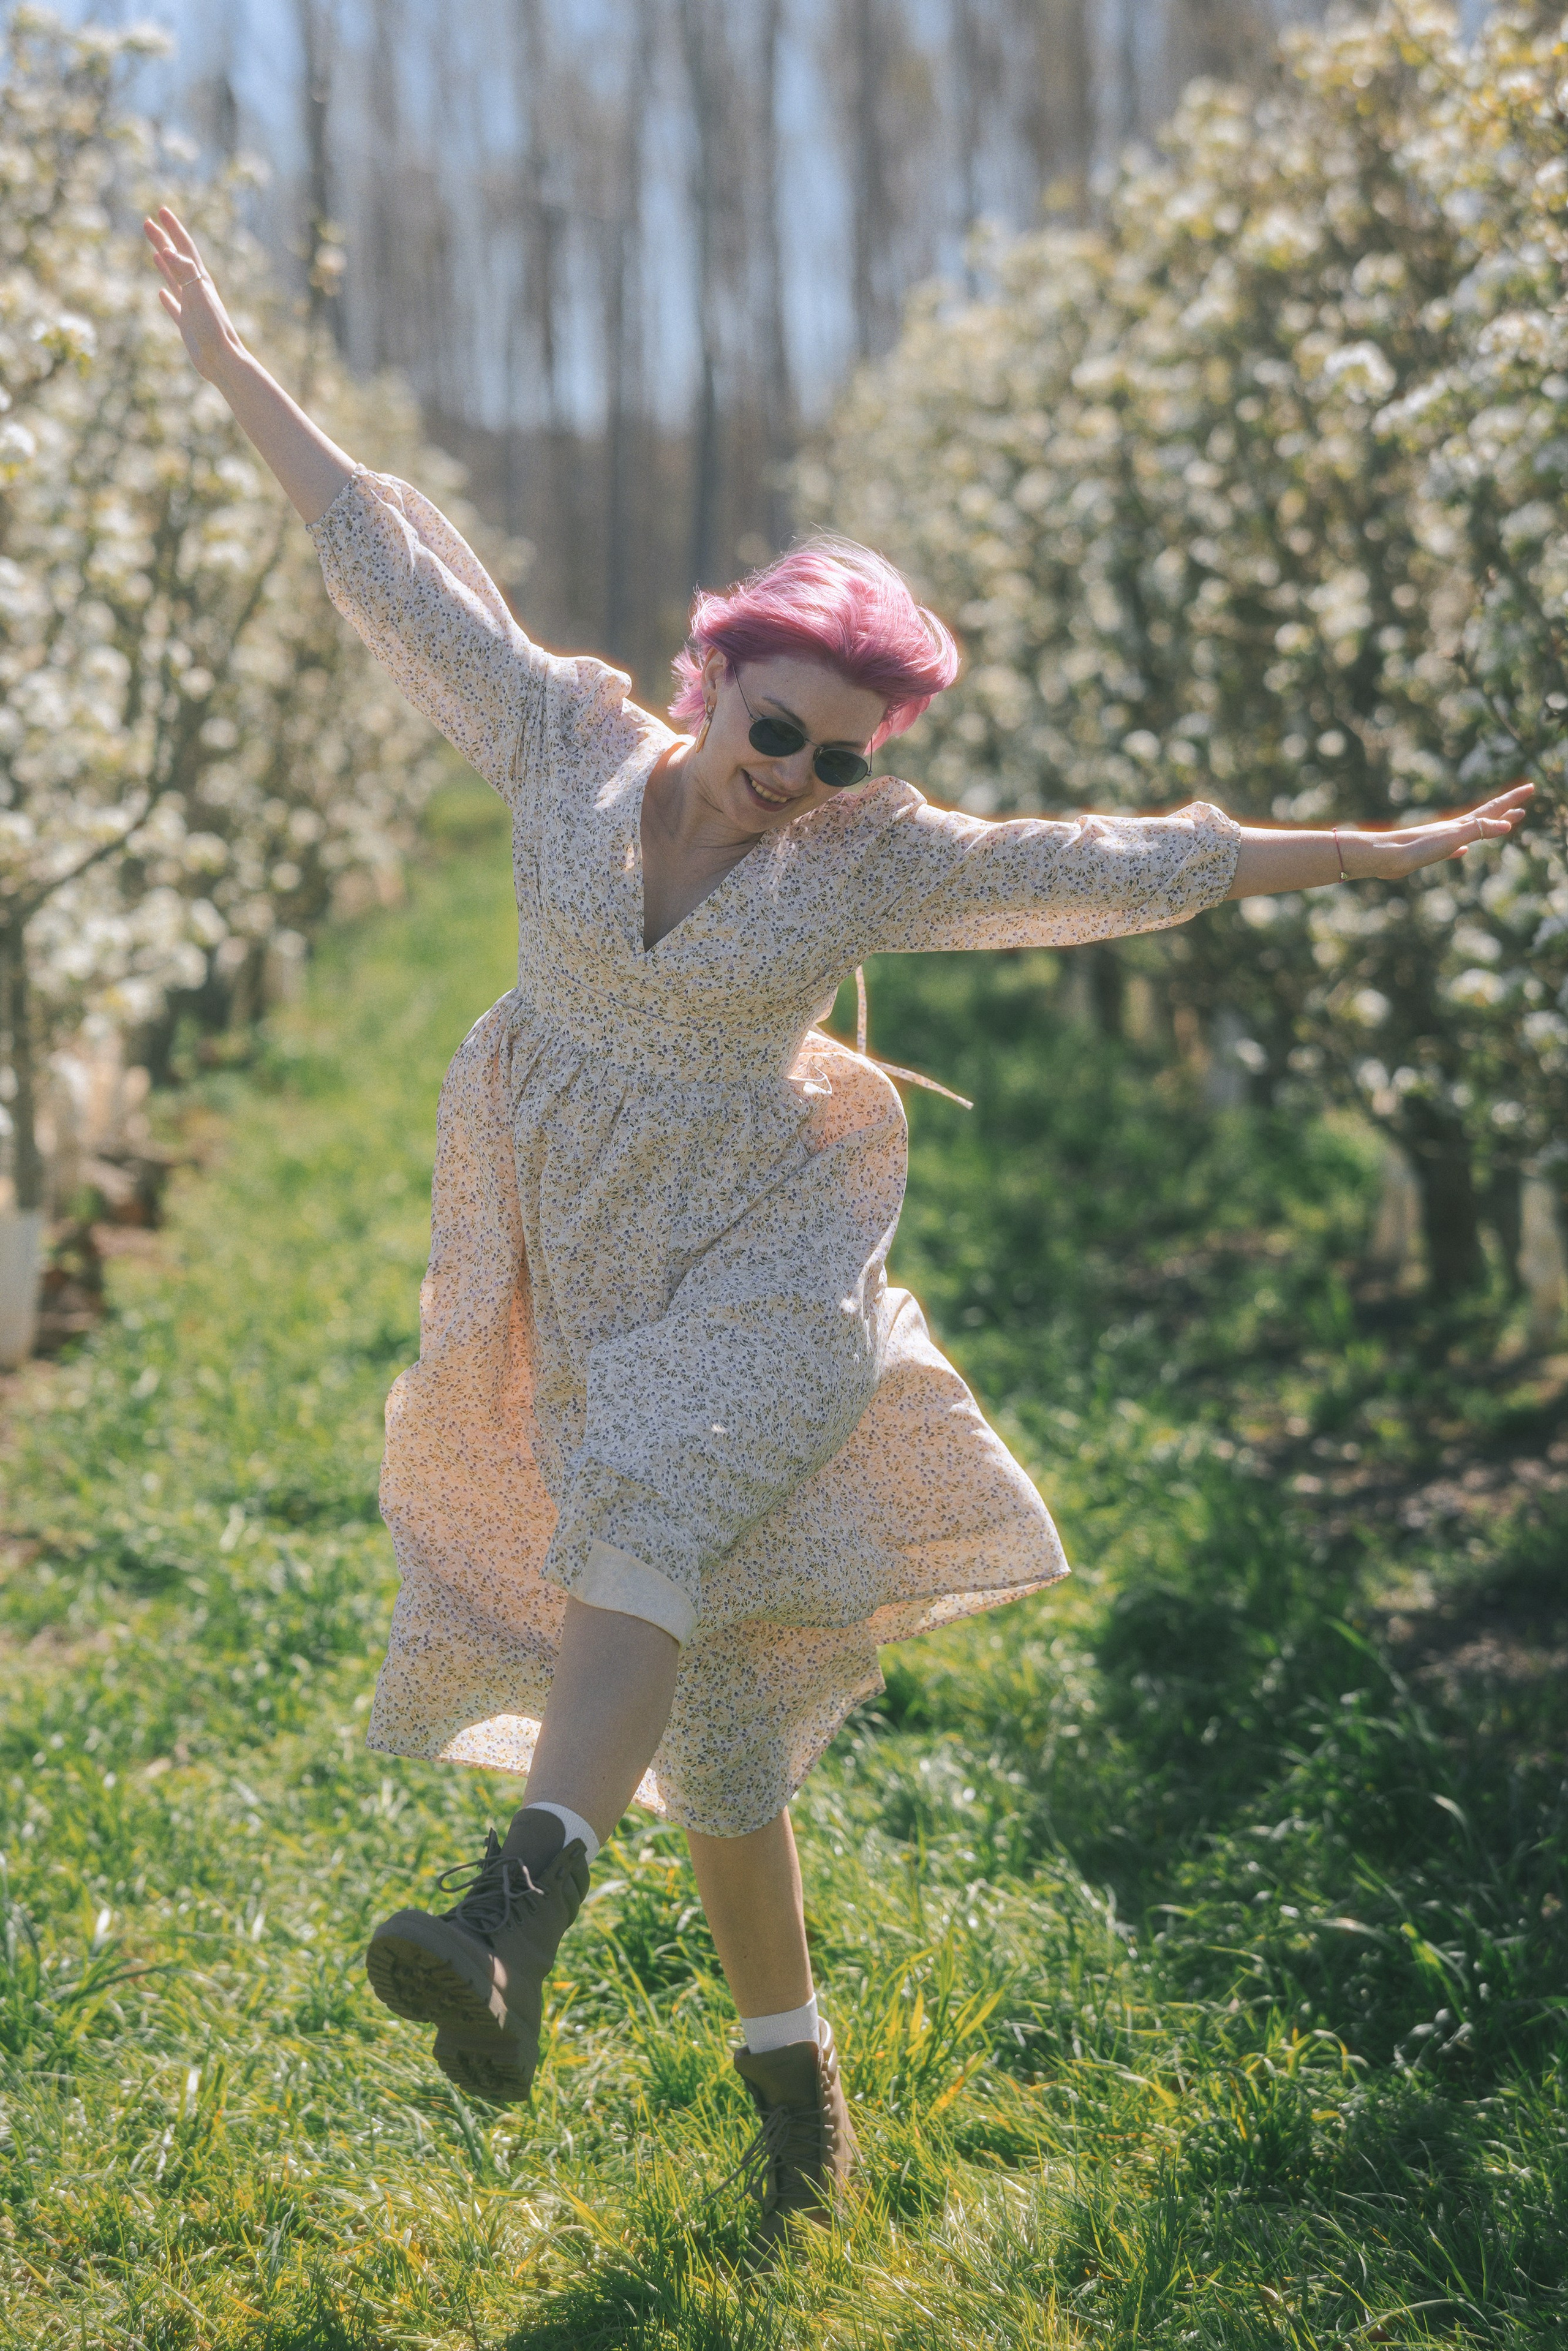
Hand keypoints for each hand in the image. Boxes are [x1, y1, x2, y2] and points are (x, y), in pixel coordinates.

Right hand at [144, 206, 242, 383]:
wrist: (222, 361)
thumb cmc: (213, 330)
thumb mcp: (198, 296)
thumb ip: (185, 272)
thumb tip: (167, 250)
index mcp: (200, 280)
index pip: (184, 248)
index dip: (172, 228)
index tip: (160, 210)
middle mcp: (197, 291)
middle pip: (176, 258)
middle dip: (163, 239)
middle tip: (147, 221)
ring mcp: (192, 308)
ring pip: (175, 280)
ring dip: (163, 263)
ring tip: (155, 251)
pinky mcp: (188, 326)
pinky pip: (175, 307)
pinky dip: (167, 298)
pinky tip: (161, 294)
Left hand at [1345, 782, 1534, 879]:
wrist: (1386, 857)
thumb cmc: (1418, 848)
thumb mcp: (1453, 838)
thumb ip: (1479, 831)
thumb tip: (1507, 824)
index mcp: (1460, 825)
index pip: (1493, 809)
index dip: (1512, 800)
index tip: (1530, 787)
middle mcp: (1453, 829)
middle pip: (1485, 817)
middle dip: (1505, 810)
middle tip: (1523, 805)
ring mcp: (1441, 839)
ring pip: (1471, 831)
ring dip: (1488, 827)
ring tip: (1499, 825)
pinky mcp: (1430, 853)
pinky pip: (1453, 848)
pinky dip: (1462, 847)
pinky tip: (1461, 851)